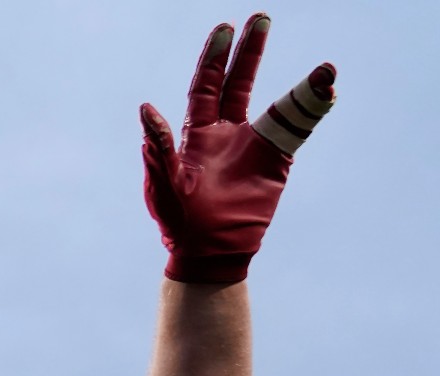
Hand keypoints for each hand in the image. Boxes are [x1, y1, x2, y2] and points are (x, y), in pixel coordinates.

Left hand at [142, 13, 335, 282]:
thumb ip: (159, 146)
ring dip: (297, 84)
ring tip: (323, 67)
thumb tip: (146, 107)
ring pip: (276, 104)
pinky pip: (297, 132)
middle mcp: (226, 133)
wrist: (207, 254)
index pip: (206, 85)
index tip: (227, 27)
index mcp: (196, 133)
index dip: (215, 56)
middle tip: (261, 17)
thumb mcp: (164, 184)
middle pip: (239, 83)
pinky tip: (327, 92)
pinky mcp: (275, 164)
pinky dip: (312, 111)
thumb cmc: (177, 221)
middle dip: (249, 51)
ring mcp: (253, 147)